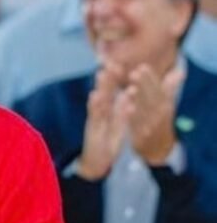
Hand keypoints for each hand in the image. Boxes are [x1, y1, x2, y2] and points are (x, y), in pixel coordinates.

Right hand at [78, 62, 128, 179]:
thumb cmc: (107, 142)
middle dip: (107, 76)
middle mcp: (99, 112)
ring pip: (98, 100)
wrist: (96, 163)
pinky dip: (94, 106)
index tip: (118, 60)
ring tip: (102, 72)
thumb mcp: (118, 124)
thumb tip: (130, 91)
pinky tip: (96, 96)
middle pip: (103, 90)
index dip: (115, 76)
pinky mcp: (91, 129)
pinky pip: (94, 116)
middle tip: (110, 59)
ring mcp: (94, 119)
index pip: (111, 90)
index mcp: (108, 110)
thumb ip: (122, 108)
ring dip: (99, 87)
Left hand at [126, 64, 183, 164]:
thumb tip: (179, 72)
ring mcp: (152, 126)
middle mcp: (160, 114)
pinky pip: (137, 126)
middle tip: (134, 73)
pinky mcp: (142, 136)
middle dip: (143, 86)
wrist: (158, 149)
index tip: (142, 66)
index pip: (159, 89)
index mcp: (165, 104)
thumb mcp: (166, 105)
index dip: (151, 78)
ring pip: (144, 111)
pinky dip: (133, 117)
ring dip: (137, 100)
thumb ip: (169, 88)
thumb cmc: (159, 121)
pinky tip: (126, 109)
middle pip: (152, 98)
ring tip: (129, 89)